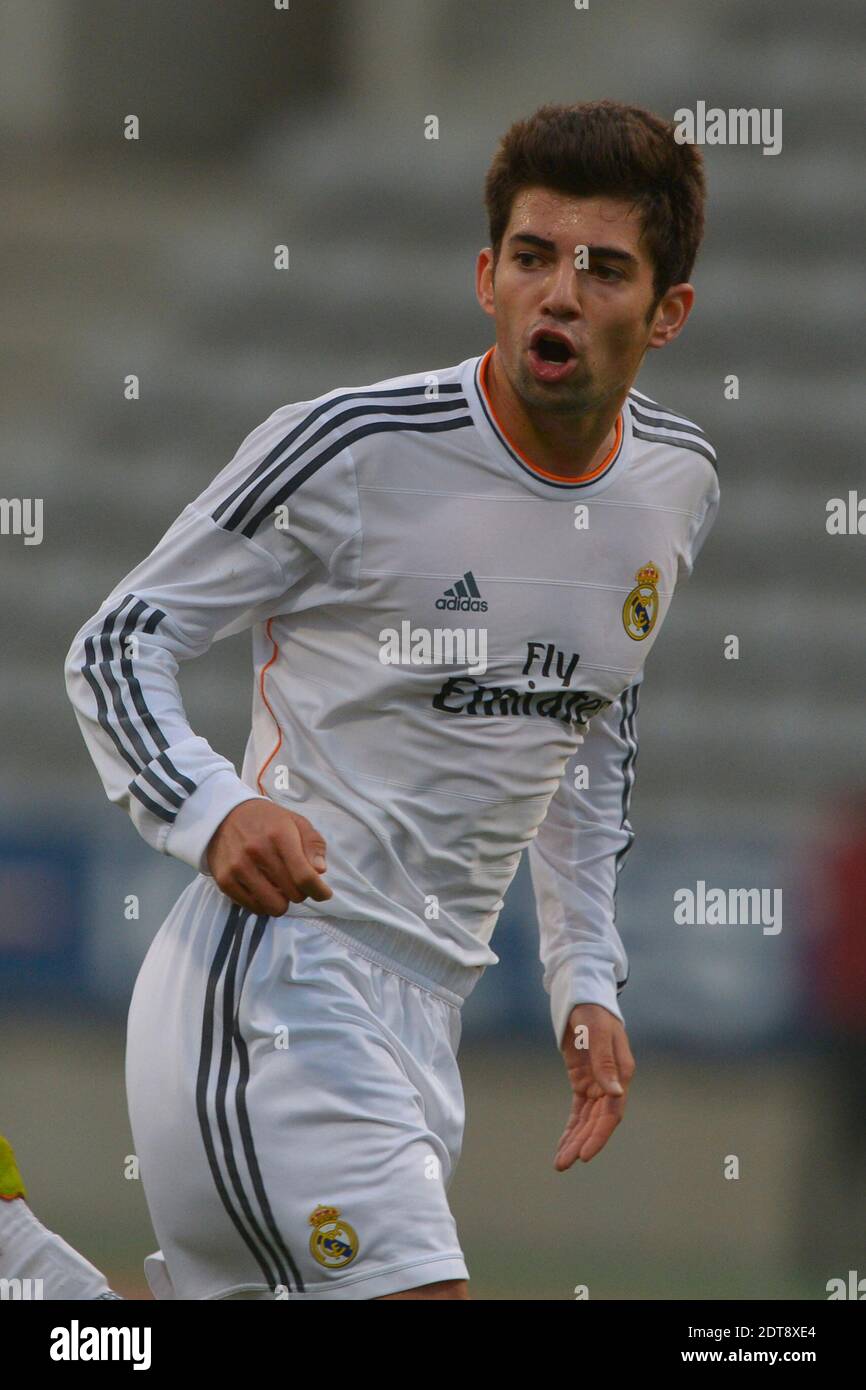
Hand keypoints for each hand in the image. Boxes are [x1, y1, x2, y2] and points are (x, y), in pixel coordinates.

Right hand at [206, 799, 332, 915]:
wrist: (226, 815)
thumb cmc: (268, 821)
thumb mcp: (297, 823)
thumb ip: (313, 845)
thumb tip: (319, 871)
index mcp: (279, 835)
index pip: (304, 876)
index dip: (319, 891)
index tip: (324, 894)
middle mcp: (257, 852)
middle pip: (292, 894)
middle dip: (301, 892)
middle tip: (295, 882)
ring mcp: (238, 868)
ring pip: (274, 907)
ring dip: (282, 901)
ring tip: (279, 887)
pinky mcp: (224, 880)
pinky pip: (253, 908)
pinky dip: (263, 903)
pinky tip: (263, 889)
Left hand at [554, 1003, 634, 1168]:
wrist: (582, 998)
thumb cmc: (593, 1012)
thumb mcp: (597, 1033)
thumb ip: (605, 1062)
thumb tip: (614, 1093)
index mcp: (622, 1073)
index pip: (612, 1112)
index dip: (599, 1135)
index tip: (584, 1154)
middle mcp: (612, 1083)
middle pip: (598, 1121)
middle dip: (582, 1143)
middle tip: (563, 1163)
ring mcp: (597, 1084)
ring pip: (587, 1120)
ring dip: (575, 1140)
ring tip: (560, 1162)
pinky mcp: (583, 1081)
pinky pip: (578, 1110)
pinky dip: (572, 1127)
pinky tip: (563, 1144)